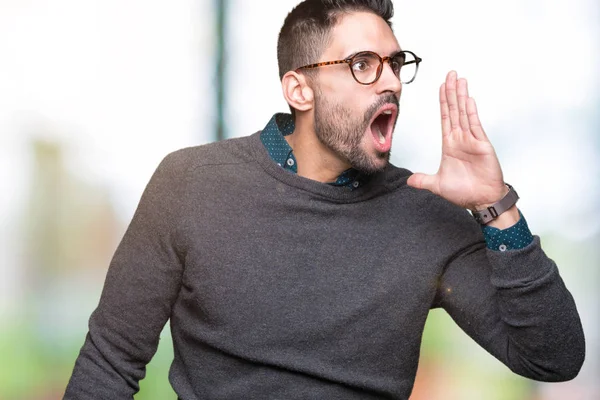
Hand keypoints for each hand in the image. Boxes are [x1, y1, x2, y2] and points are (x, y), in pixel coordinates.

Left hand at [407, 71, 506, 209]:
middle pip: (454, 110)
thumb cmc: (464, 192)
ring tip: (459, 80)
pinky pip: (475, 126)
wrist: (482, 201)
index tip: (441, 87)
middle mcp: (461, 139)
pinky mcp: (482, 146)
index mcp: (450, 145)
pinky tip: (468, 100)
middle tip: (450, 74)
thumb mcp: (437, 185)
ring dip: (461, 96)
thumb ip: (423, 180)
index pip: (445, 118)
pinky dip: (471, 113)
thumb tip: (409, 180)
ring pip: (464, 114)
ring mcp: (472, 141)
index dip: (443, 102)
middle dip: (451, 92)